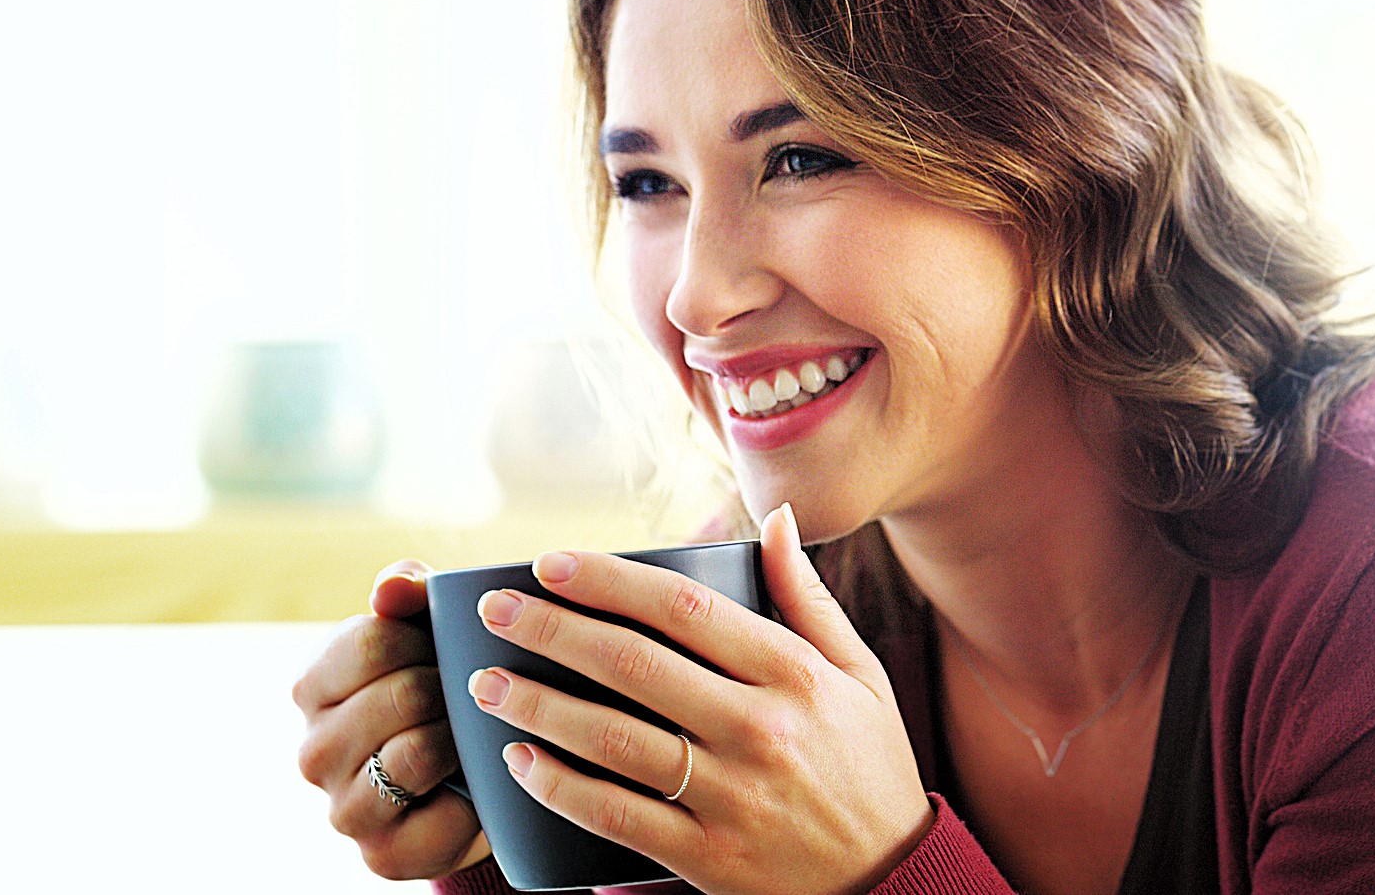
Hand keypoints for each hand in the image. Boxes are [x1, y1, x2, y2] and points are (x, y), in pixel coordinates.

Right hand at [293, 560, 491, 880]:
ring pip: (416, 752)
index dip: (429, 638)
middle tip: (480, 688)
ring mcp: (342, 809)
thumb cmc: (444, 682)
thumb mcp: (428, 625)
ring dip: (463, 735)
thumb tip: (392, 588)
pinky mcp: (382, 856)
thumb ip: (408, 590)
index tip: (453, 644)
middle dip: (453, 686)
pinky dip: (475, 793)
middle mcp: (312, 751)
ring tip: (478, 727)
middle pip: (399, 695)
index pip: (370, 642)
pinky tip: (481, 779)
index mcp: (313, 686)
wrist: (472, 774)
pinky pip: (443, 813)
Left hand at [467, 504, 934, 894]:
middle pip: (633, 665)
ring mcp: (731, 797)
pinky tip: (520, 763)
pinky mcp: (708, 858)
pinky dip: (560, 788)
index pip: (684, 608)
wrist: (890, 878)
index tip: (549, 563)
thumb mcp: (859, 673)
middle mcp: (760, 729)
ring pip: (613, 741)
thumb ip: (807, 595)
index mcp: (794, 674)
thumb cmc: (869, 763)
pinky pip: (616, 817)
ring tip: (484, 683)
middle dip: (550, 631)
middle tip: (493, 612)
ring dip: (537, 708)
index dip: (607, 580)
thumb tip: (772, 515)